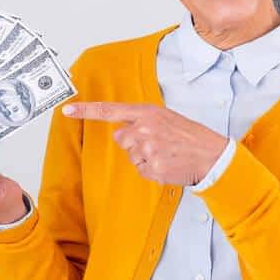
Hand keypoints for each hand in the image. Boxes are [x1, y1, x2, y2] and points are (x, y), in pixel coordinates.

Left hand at [63, 102, 227, 185]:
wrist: (212, 155)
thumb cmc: (190, 136)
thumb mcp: (166, 118)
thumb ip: (142, 121)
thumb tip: (121, 133)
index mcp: (147, 112)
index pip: (109, 110)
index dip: (86, 110)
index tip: (67, 109)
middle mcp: (144, 128)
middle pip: (121, 138)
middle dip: (135, 142)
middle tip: (159, 143)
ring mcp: (147, 149)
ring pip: (132, 156)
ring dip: (145, 157)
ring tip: (166, 153)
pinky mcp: (152, 167)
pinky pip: (142, 170)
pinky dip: (153, 170)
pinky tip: (168, 164)